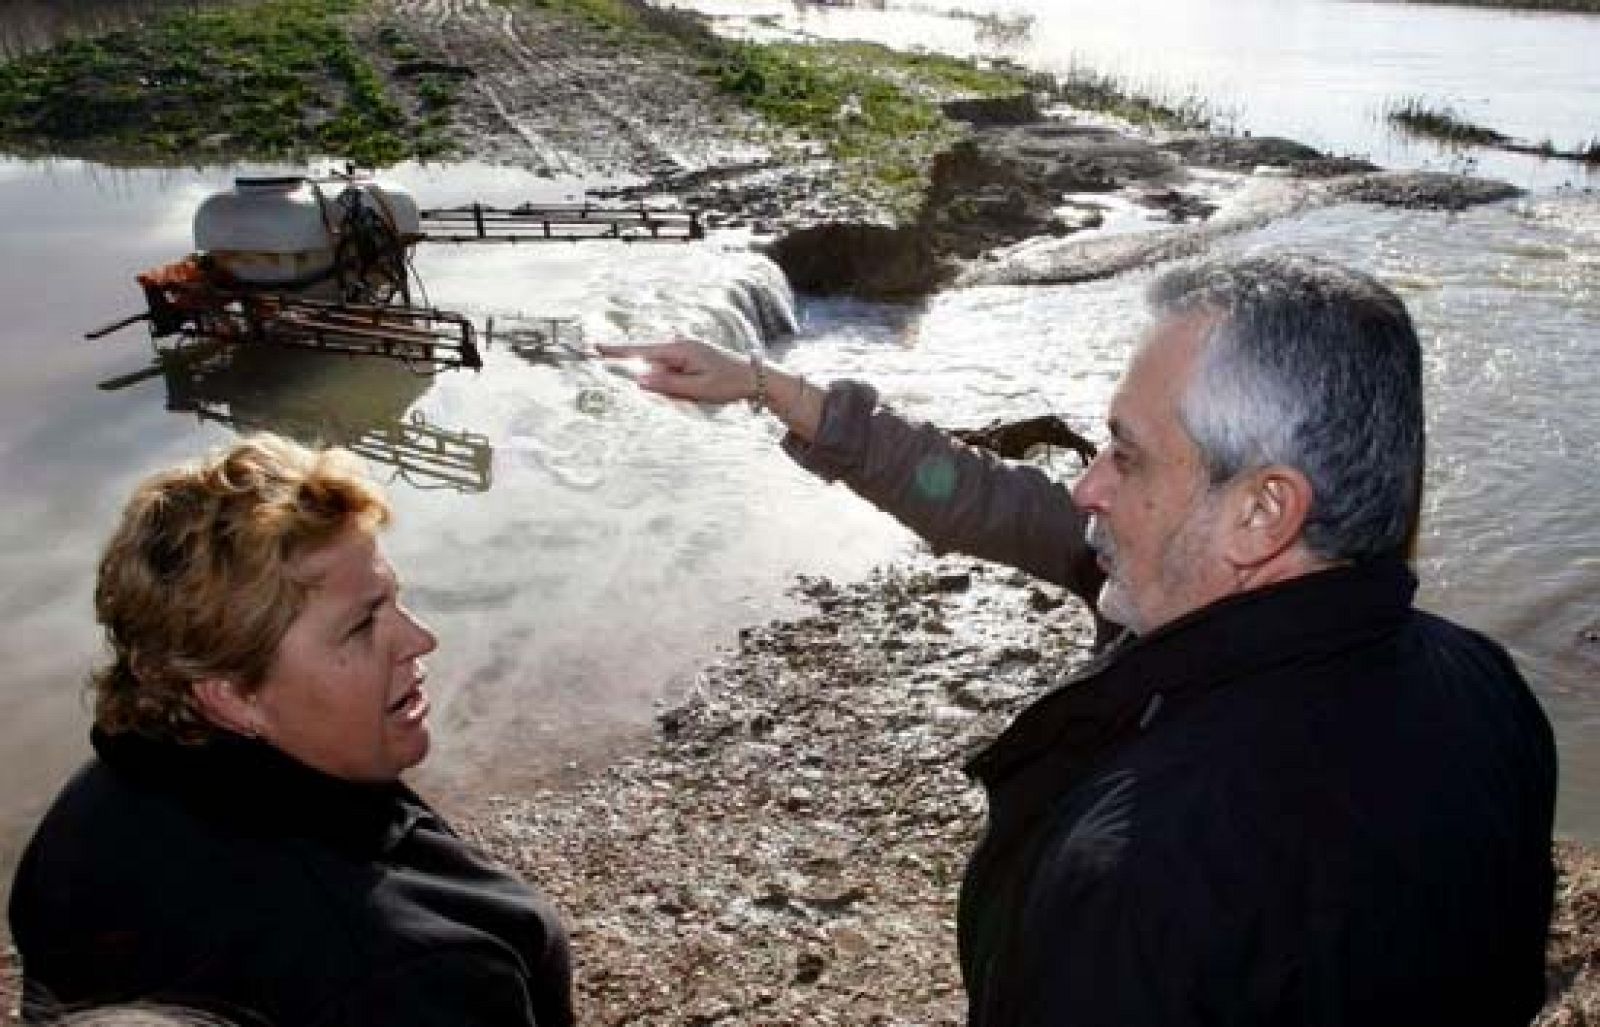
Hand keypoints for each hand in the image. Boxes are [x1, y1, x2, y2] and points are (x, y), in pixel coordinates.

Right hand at [596, 338, 754, 405]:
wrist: (755, 378)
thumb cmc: (728, 383)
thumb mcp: (698, 388)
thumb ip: (667, 384)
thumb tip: (639, 379)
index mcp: (680, 349)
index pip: (641, 350)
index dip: (617, 351)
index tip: (595, 348)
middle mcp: (680, 345)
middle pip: (650, 362)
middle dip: (650, 377)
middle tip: (679, 389)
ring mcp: (685, 350)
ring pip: (661, 369)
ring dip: (667, 383)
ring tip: (697, 390)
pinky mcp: (689, 358)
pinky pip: (671, 370)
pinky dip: (673, 381)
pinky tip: (693, 387)